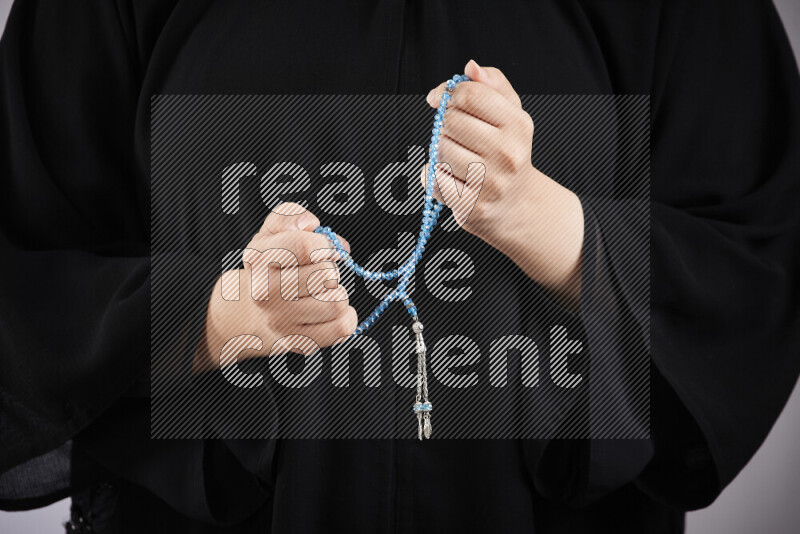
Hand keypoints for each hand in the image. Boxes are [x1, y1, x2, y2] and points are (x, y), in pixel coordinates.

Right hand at [194, 203, 357, 370]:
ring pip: (337, 302)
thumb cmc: (269, 267)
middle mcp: (267, 292)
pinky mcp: (299, 342)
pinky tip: (332, 310)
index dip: (326, 245)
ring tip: (322, 293)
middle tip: (319, 274)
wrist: (248, 313)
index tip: (325, 249)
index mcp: (261, 259)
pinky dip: (346, 317)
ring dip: (337, 294)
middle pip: (327, 275)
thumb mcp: (271, 233)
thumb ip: (290, 216)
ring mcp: (282, 321)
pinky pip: (342, 328)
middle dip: (331, 270)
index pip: (307, 246)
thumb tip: (310, 225)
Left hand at [423, 60, 584, 306]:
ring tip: (457, 159)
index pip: (469, 94)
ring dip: (440, 152)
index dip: (448, 93)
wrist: (517, 206)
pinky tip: (451, 178)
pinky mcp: (471, 205)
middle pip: (450, 121)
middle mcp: (507, 153)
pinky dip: (434, 176)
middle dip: (446, 125)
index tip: (440, 100)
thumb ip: (492, 84)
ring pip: (439, 149)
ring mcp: (490, 182)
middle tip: (456, 136)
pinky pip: (432, 178)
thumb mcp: (510, 114)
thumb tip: (470, 67)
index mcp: (518, 124)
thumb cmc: (507, 152)